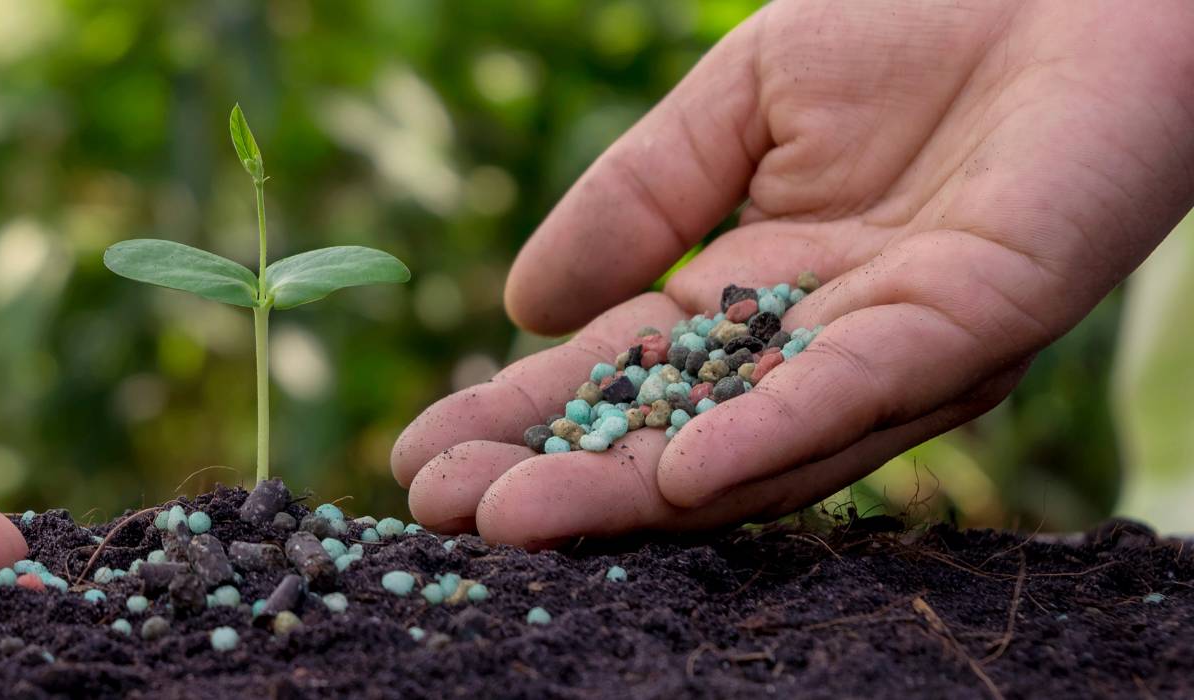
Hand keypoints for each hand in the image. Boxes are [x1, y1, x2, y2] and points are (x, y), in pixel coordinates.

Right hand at [391, 0, 1193, 546]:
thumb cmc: (921, 13)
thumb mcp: (740, 99)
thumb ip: (641, 196)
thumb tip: (524, 307)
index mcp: (762, 281)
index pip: (625, 367)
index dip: (526, 411)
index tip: (422, 454)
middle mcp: (823, 336)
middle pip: (673, 428)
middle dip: (560, 476)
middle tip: (442, 515)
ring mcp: (899, 341)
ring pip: (754, 441)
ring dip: (633, 490)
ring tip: (516, 515)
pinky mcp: (977, 320)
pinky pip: (859, 392)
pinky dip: (768, 437)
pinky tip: (676, 476)